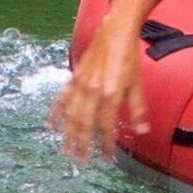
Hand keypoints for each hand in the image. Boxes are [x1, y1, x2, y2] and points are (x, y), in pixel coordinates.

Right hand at [48, 34, 143, 162]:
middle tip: (80, 161)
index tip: (105, 157)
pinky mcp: (73, 77)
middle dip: (82, 145)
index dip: (105, 144)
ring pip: (71, 115)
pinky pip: (61, 98)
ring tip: (65, 150)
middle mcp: (94, 92)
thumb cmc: (128, 58)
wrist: (115, 32)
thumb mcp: (137, 85)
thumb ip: (138, 109)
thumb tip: (142, 131)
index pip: (106, 127)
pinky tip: (50, 125)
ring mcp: (81, 84)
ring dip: (67, 135)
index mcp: (111, 95)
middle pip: (84, 125)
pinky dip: (55, 113)